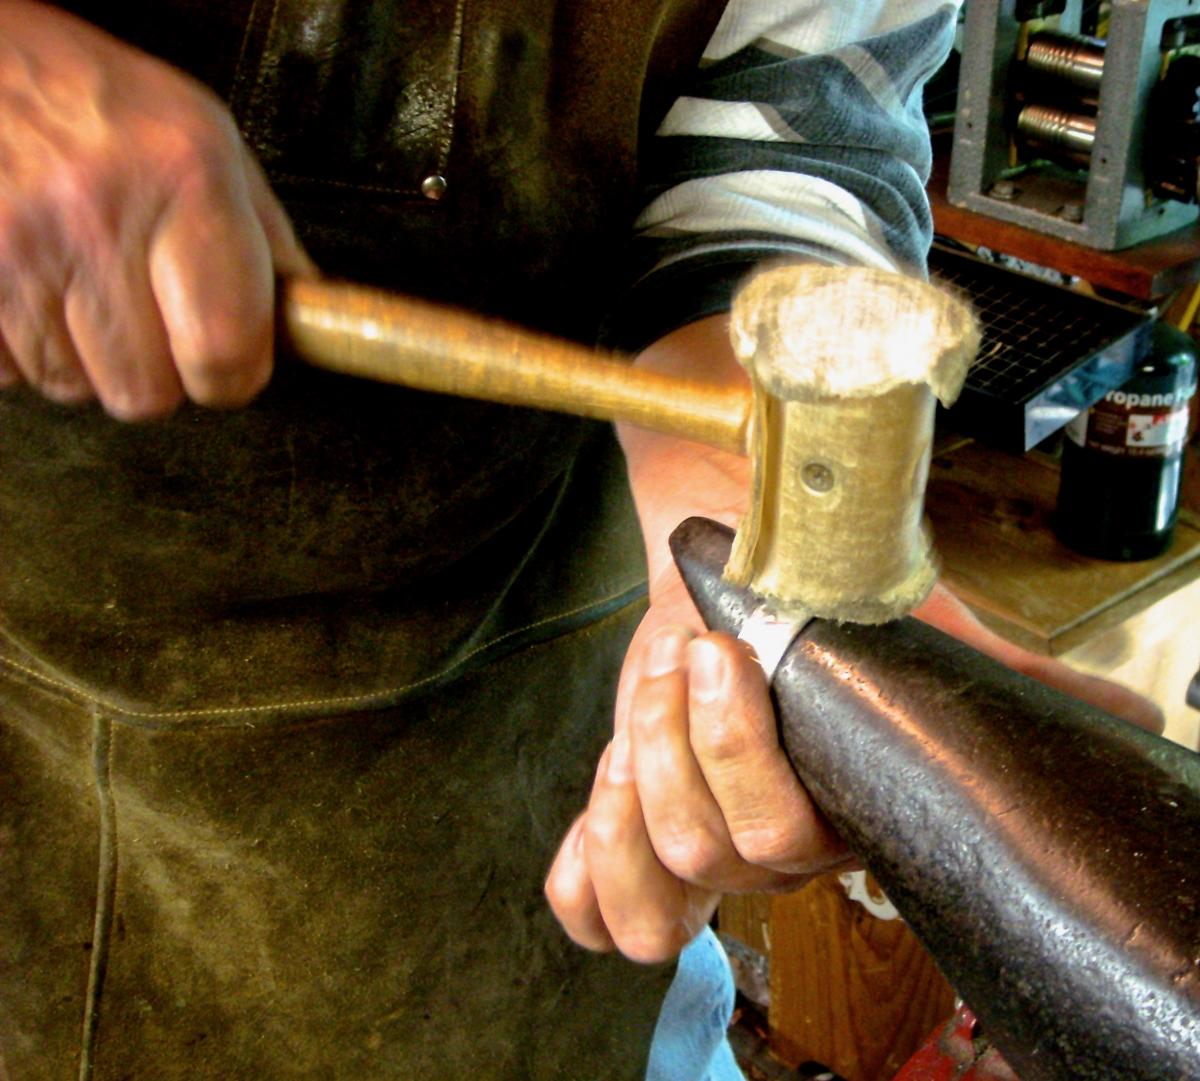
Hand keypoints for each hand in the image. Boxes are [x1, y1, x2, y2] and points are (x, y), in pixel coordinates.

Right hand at [0, 2, 313, 417]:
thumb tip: (301, 318)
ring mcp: (18, 250)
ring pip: (76, 388)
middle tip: (150, 316)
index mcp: (185, 179)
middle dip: (157, 372)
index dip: (232, 375)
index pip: (225, 352)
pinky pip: (11, 372)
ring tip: (85, 285)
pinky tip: (38, 288)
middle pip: (149, 393)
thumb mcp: (204, 136)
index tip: (228, 361)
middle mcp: (99, 217)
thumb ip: (261, 235)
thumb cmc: (93, 96)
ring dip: (88, 359)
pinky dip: (26, 345)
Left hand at [546, 315, 1163, 963]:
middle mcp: (762, 853)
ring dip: (633, 783)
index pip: (780, 844)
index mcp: (829, 818)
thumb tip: (1126, 712)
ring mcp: (691, 848)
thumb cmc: (820, 603)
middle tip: (692, 648)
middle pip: (710, 854)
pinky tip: (608, 790)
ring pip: (651, 896)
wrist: (737, 571)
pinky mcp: (626, 833)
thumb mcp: (910, 635)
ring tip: (652, 691)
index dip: (735, 757)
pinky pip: (590, 910)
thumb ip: (1005, 683)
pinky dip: (585, 866)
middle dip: (685, 739)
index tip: (729, 647)